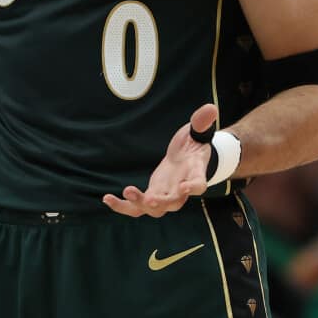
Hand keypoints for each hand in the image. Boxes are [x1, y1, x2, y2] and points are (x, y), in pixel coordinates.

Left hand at [103, 104, 218, 217]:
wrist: (187, 157)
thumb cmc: (193, 143)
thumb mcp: (198, 131)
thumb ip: (201, 122)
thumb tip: (211, 107)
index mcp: (195, 174)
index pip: (199, 184)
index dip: (194, 187)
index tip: (186, 187)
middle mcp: (181, 190)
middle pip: (174, 203)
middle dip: (161, 203)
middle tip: (150, 200)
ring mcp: (165, 194)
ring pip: (154, 209)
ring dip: (139, 204)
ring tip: (126, 192)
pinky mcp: (152, 194)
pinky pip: (137, 207)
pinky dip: (123, 206)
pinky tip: (106, 199)